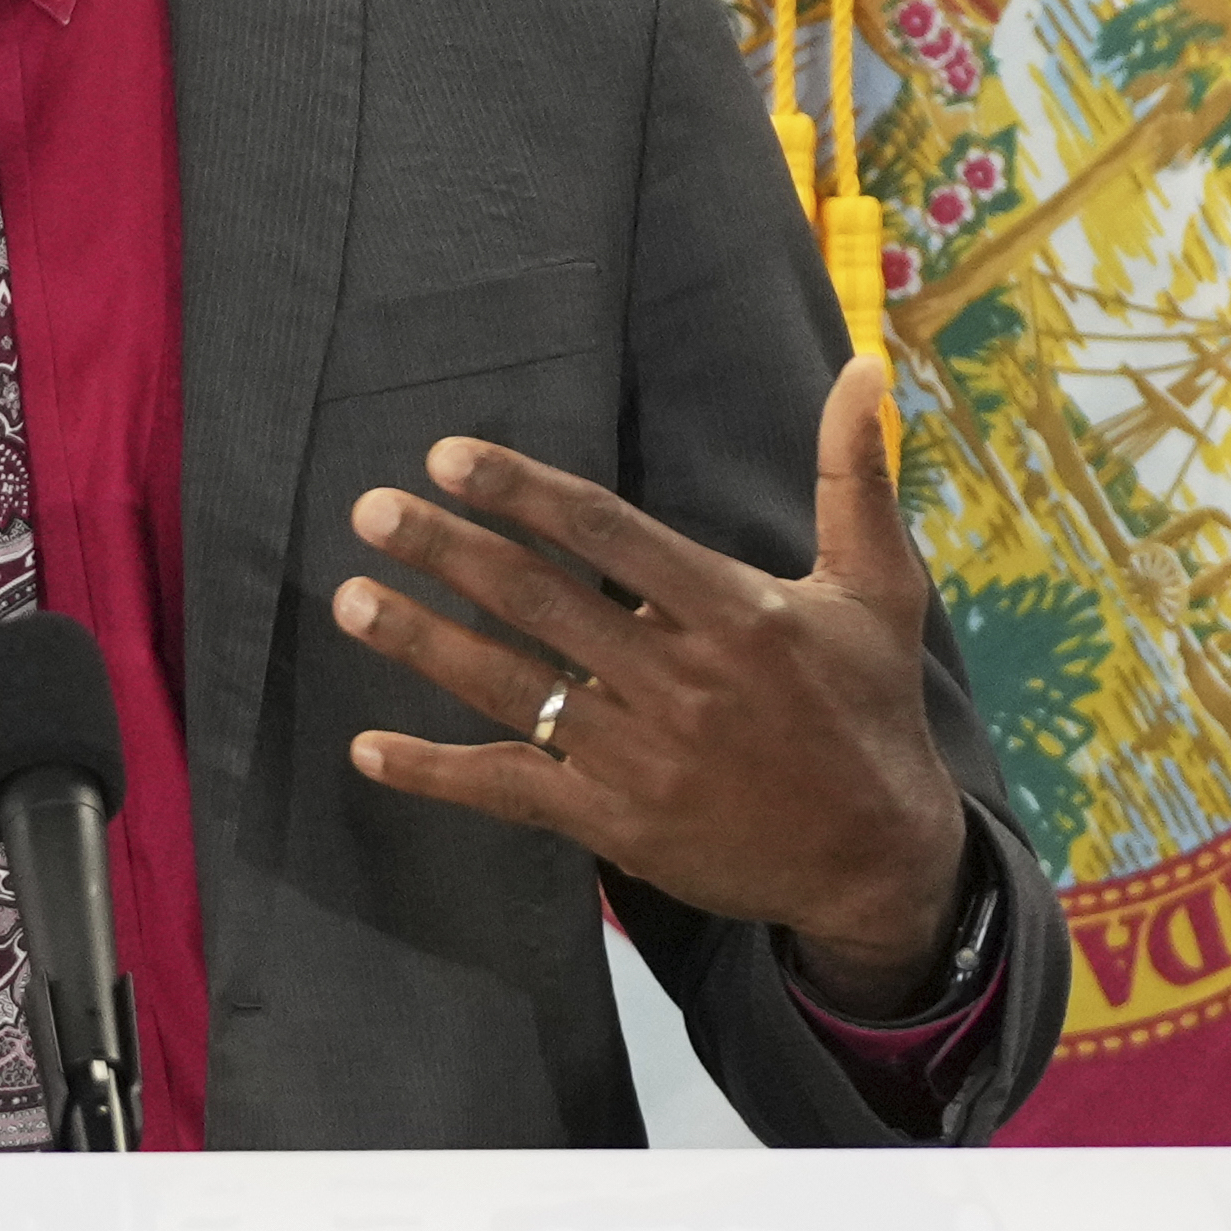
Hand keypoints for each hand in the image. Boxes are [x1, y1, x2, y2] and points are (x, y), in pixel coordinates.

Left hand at [329, 358, 965, 1013]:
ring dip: (423, 643)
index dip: (522, 492)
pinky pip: (511, 789)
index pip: (607, 534)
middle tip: (370, 510)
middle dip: (448, 552)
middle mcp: (679, 681)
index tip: (447, 457)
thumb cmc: (870, 709)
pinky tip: (368, 748)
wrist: (880, 862)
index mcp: (736, 612)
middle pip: (541, 603)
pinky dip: (436, 772)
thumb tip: (864, 368)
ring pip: (511, 690)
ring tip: (350, 599)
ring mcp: (640, 757)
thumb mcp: (878, 590)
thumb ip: (854, 478)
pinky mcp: (615, 825)